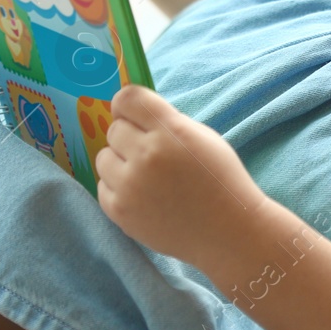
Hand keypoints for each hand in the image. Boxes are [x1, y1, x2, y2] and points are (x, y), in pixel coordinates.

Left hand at [95, 84, 268, 266]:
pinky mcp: (120, 212)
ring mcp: (130, 186)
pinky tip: (140, 194)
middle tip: (149, 151)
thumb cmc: (220, 179)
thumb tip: (135, 115)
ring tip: (145, 175)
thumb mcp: (201, 137)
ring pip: (103, 157)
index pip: (128, 99)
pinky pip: (103, 187)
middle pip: (114, 129)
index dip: (127, 104)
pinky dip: (117, 188)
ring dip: (120, 162)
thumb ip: (166, 123)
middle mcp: (146, 155)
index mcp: (169, 131)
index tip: (133, 114)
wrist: (227, 231)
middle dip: (130, 136)